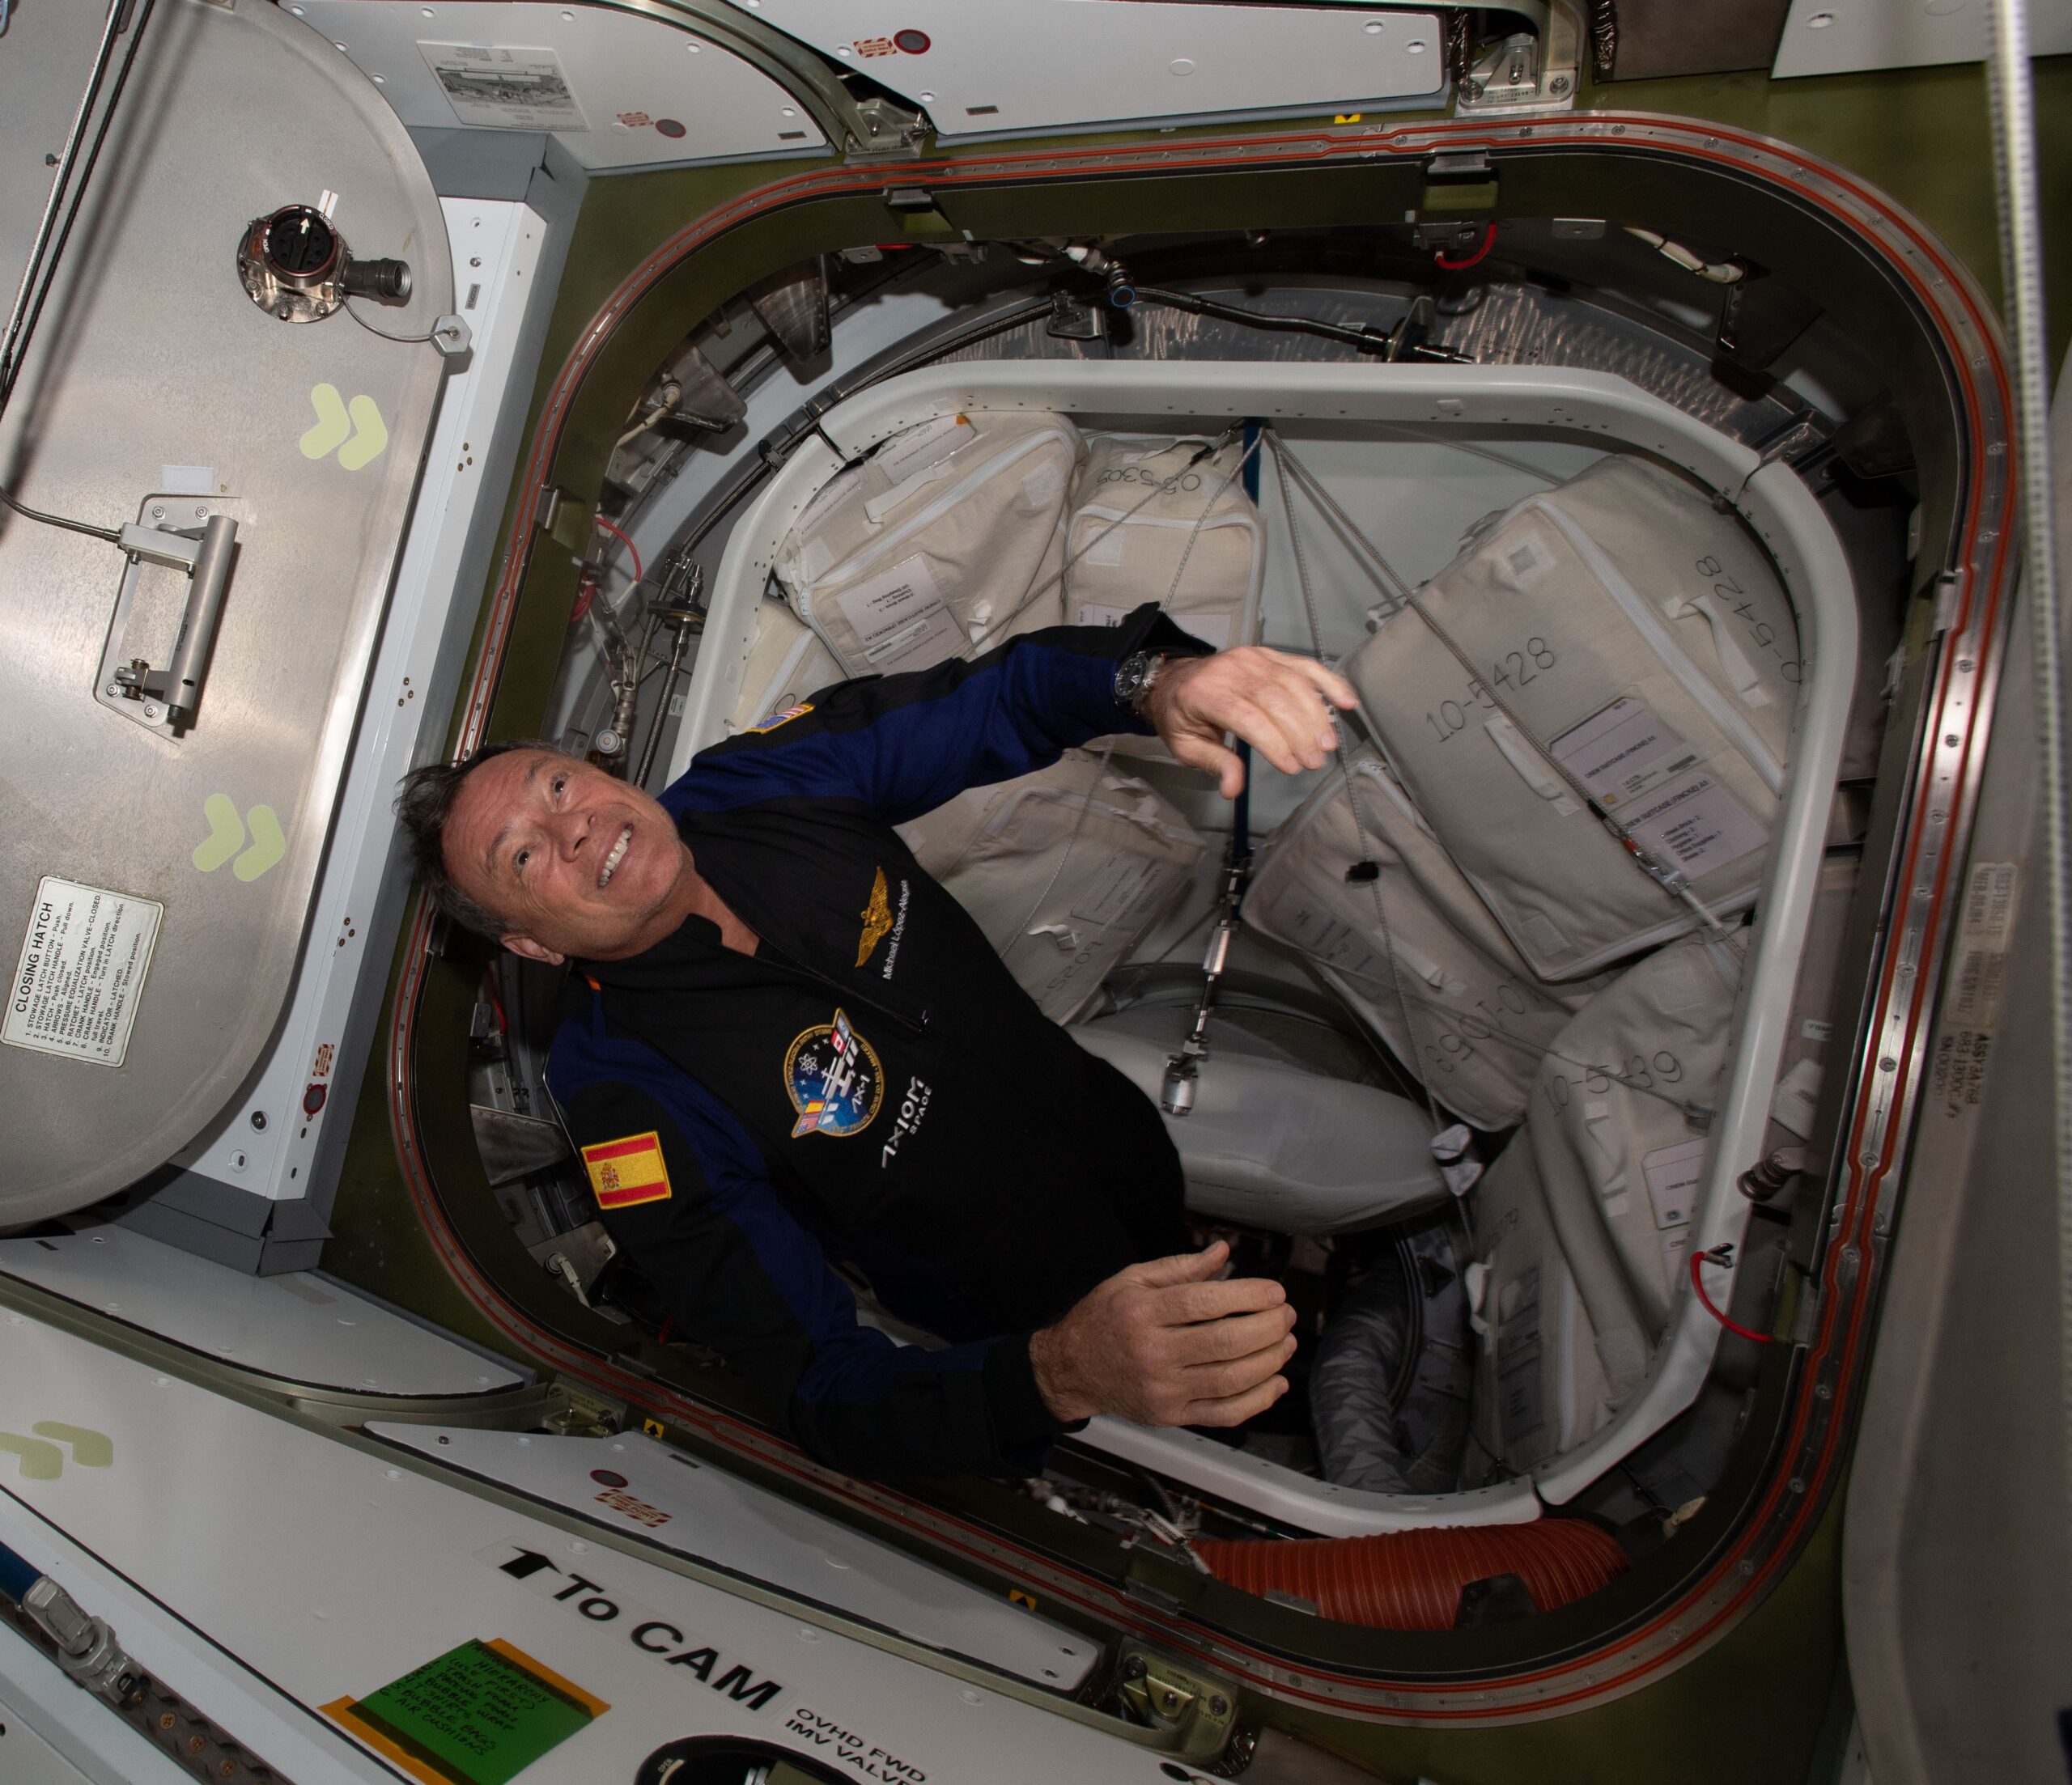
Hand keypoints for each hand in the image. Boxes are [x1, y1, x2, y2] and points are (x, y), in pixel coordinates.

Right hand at [1028, 1240, 1296, 1427]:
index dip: (1248, 1296)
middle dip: (1268, 1327)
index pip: (1204, 1302)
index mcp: (1141, 1312)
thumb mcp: (1133, 1279)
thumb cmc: (1106, 1317)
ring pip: (1231, 1380)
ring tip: (1287, 1342)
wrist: (1072, 1368)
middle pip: (1225, 1342)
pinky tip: (1276, 1381)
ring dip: (1271, 1360)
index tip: (1275, 1291)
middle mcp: (1151, 1353)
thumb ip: (1181, 1267)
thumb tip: (1223, 1251)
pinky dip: (1259, 1400)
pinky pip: (1224, 1413)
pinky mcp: (1171, 1416)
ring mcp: (1162, 1389)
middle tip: (1287, 1315)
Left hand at [1146, 647, 1359, 798]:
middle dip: (1300, 733)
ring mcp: (1254, 658)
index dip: (1274, 742)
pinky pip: (1304, 666)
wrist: (1175, 679)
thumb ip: (1214, 763)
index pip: (1247, 717)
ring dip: (1317, 714)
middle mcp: (1231, 670)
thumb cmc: (1182, 715)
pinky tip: (1347, 702)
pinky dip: (1329, 683)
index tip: (1292, 767)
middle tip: (1315, 761)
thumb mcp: (1186, 746)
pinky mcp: (1270, 655)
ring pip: (1294, 683)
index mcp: (1205, 693)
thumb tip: (1233, 789)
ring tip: (1327, 744)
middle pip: (1275, 699)